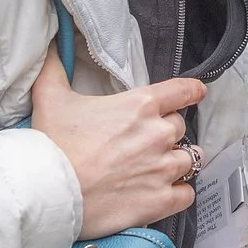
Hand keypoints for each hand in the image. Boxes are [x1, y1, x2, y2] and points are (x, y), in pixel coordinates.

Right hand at [27, 60, 204, 238]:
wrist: (50, 193)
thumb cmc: (53, 145)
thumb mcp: (50, 98)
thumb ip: (55, 70)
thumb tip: (50, 47)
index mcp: (140, 105)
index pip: (181, 91)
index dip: (190, 91)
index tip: (196, 92)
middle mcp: (158, 134)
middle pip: (179, 128)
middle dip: (166, 133)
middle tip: (145, 143)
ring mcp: (163, 168)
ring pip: (190, 159)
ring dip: (177, 161)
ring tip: (158, 168)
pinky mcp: (161, 200)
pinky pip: (187, 194)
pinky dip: (179, 193)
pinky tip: (166, 193)